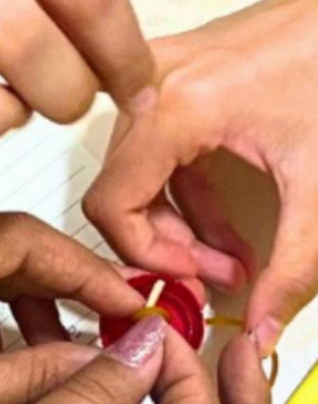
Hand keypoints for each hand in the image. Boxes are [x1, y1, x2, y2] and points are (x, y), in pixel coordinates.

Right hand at [82, 0, 317, 354]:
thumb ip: (292, 268)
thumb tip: (262, 327)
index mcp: (177, 104)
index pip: (110, 204)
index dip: (144, 257)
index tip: (188, 281)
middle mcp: (153, 82)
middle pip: (119, 192)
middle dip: (167, 247)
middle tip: (216, 277)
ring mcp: (159, 75)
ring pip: (134, 174)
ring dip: (177, 225)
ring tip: (229, 256)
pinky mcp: (175, 76)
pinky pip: (155, 151)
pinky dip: (185, 194)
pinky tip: (226, 220)